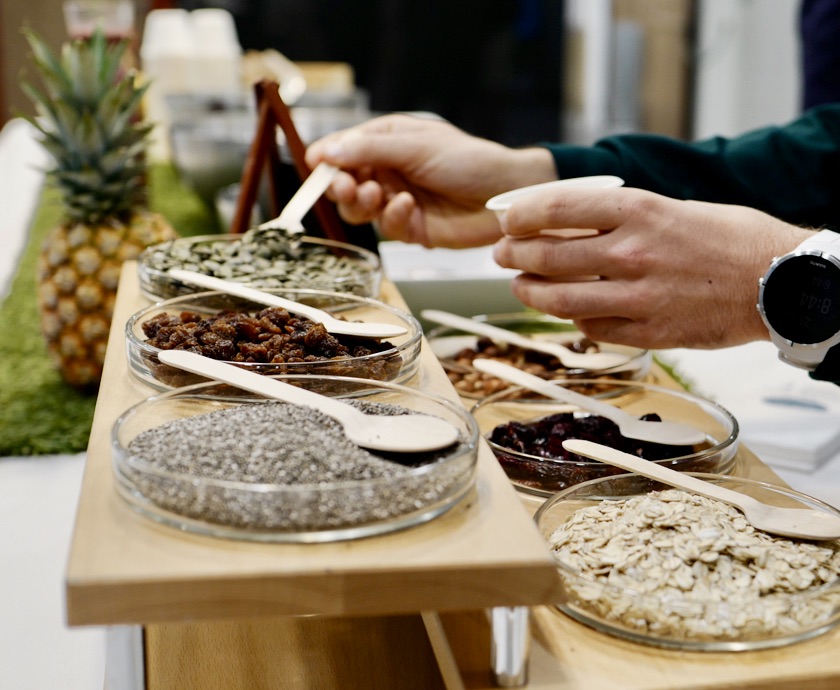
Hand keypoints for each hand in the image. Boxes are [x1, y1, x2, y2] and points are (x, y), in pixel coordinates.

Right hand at [305, 113, 556, 247]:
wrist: (505, 196)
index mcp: (387, 141)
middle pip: (345, 182)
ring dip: (363, 202)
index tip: (314, 165)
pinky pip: (386, 226)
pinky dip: (392, 217)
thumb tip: (326, 152)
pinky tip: (408, 207)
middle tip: (347, 186)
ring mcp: (397, 200)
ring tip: (379, 195)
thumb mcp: (417, 146)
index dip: (325, 158)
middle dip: (341, 185)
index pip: (344, 149)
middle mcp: (388, 170)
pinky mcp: (410, 227)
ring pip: (359, 208)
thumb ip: (370, 150)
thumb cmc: (469, 160)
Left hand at [492, 187, 814, 348]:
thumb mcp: (674, 207)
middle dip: (514, 255)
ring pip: (560, 299)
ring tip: (520, 285)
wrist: (782, 282)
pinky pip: (592, 328)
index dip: (521, 213)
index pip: (558, 206)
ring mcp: (638, 297)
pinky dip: (573, 319)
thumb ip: (622, 216)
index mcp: (640, 211)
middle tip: (502, 255)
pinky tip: (568, 311)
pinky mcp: (648, 333)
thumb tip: (571, 222)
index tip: (507, 219)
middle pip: (549, 255)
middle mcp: (632, 253)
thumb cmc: (732, 239)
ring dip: (530, 292)